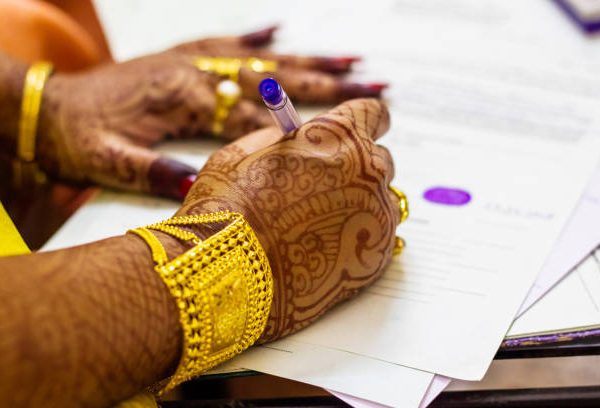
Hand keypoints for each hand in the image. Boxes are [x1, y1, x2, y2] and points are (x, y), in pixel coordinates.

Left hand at [36, 27, 385, 198]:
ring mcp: (191, 59)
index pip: (252, 115)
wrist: (49, 107)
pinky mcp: (183, 55)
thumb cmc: (80, 136)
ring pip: (261, 57)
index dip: (297, 126)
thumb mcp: (107, 160)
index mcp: (182, 97)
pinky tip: (282, 28)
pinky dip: (258, 35)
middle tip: (374, 86)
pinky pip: (228, 41)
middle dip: (328, 85)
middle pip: (274, 78)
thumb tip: (196, 183)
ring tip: (352, 60)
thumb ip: (151, 170)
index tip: (342, 132)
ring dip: (308, 59)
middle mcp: (195, 70)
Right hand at [178, 98, 399, 340]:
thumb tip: (297, 139)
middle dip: (356, 166)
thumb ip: (282, 139)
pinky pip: (378, 236)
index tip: (355, 132)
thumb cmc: (230, 208)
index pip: (374, 114)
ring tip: (317, 224)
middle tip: (322, 185)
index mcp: (338, 135)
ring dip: (358, 203)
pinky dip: (356, 237)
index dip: (363, 121)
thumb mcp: (244, 154)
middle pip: (380, 158)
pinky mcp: (379, 256)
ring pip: (381, 200)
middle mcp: (368, 170)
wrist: (232, 272)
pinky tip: (322, 247)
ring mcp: (378, 215)